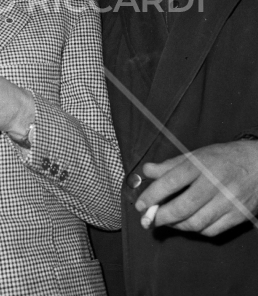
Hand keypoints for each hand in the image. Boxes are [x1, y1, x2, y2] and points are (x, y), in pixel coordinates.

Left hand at [135, 141, 257, 236]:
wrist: (257, 164)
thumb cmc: (221, 158)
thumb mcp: (195, 155)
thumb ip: (170, 165)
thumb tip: (146, 171)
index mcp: (200, 165)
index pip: (171, 181)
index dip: (153, 195)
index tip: (140, 205)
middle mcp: (214, 184)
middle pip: (183, 207)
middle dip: (162, 216)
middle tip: (150, 219)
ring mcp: (228, 201)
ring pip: (196, 222)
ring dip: (176, 225)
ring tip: (166, 221)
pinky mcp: (238, 215)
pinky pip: (211, 230)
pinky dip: (195, 230)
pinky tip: (187, 224)